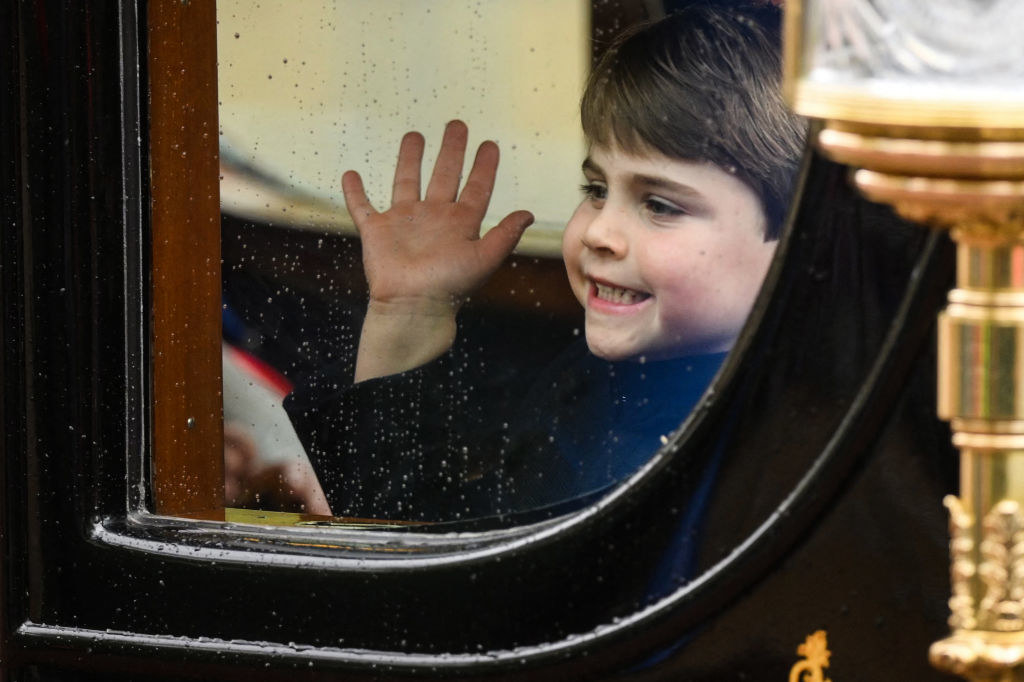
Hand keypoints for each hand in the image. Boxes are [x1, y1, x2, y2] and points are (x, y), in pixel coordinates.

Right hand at [342, 120, 533, 313]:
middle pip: (444, 175)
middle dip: (451, 150)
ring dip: (410, 159)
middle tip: (457, 125)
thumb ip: (505, 235)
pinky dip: (355, 192)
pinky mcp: (377, 231)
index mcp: (460, 224)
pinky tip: (351, 174)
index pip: (477, 188)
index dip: (484, 166)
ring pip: (407, 182)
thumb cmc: (450, 287)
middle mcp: (434, 218)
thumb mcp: (485, 258)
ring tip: (414, 135)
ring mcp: (404, 223)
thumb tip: (528, 213)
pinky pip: (362, 207)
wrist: (412, 306)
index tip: (490, 144)